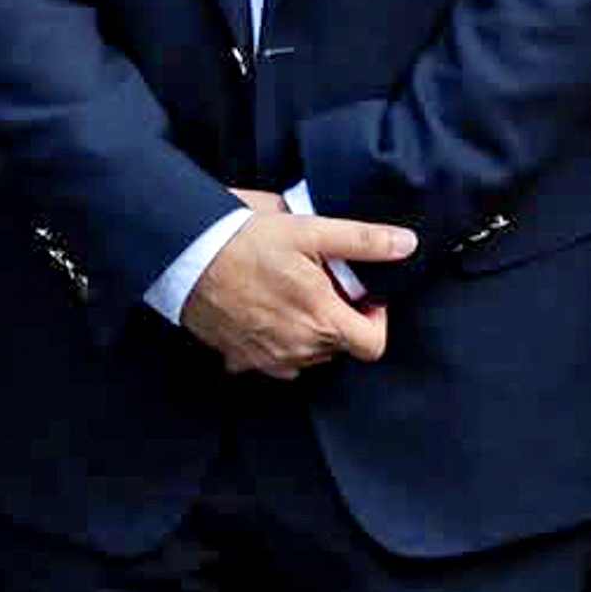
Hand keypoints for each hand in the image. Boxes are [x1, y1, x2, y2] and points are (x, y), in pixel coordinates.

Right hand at [178, 192, 415, 376]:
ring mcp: (267, 358)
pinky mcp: (239, 359)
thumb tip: (406, 244)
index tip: (361, 295)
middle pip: (339, 347)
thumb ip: (363, 240)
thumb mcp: (310, 230)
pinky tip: (262, 312)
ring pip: (307, 355)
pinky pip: (271, 361)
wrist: (184, 256)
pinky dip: (275, 342)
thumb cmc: (246, 240)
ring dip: (308, 331)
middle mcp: (298, 349)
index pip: (373, 345)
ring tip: (289, 293)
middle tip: (320, 282)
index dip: (376, 319)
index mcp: (321, 320)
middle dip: (338, 318)